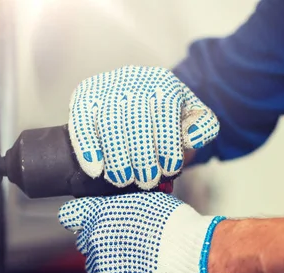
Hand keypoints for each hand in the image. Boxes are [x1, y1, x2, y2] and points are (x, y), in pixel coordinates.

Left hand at [58, 192, 224, 272]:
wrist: (192, 255)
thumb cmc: (176, 224)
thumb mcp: (147, 198)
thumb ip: (122, 201)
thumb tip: (116, 204)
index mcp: (99, 215)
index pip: (71, 215)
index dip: (82, 215)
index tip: (89, 217)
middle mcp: (94, 242)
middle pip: (85, 242)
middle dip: (101, 241)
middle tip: (126, 241)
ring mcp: (102, 268)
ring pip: (94, 267)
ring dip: (107, 265)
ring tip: (133, 262)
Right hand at [69, 66, 218, 189]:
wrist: (139, 105)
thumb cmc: (169, 121)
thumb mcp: (192, 120)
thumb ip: (202, 127)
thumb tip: (192, 137)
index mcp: (163, 82)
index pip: (165, 108)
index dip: (167, 142)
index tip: (169, 170)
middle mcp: (132, 79)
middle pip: (134, 118)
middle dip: (141, 155)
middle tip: (145, 182)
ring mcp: (105, 87)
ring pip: (107, 122)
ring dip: (115, 156)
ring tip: (122, 181)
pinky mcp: (83, 98)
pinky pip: (81, 123)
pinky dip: (86, 148)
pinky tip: (95, 170)